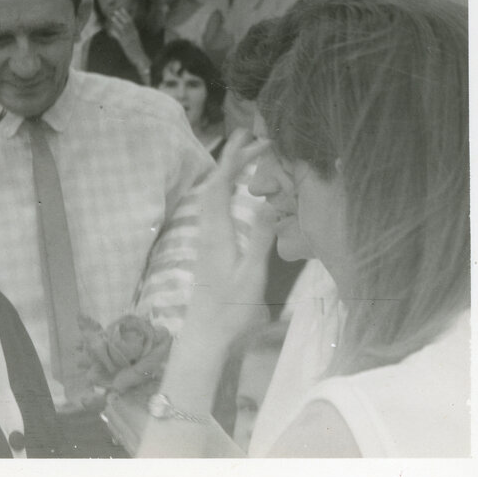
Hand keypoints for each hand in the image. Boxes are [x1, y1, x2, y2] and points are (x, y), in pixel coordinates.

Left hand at [106, 8, 149, 75]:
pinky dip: (115, 32)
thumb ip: (129, 35)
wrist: (140, 58)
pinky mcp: (125, 44)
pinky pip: (119, 37)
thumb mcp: (134, 41)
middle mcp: (132, 34)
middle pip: (126, 23)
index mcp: (135, 33)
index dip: (126, 15)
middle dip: (121, 16)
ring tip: (113, 17)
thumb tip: (125, 30)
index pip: (130, 21)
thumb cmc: (137, 50)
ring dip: (118, 22)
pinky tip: (110, 29)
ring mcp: (129, 38)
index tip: (122, 9)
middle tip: (116, 10)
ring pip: (123, 28)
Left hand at [190, 129, 275, 339]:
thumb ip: (261, 237)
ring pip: (214, 197)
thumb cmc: (231, 311)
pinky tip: (240, 196)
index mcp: (216, 233)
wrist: (208, 339)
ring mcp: (207, 241)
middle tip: (254, 138)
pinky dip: (229, 193)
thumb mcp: (252, 274)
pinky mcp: (211, 251)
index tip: (249, 137)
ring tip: (250, 159)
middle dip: (233, 159)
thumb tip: (270, 201)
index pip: (221, 185)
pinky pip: (217, 210)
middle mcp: (208, 232)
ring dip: (230, 174)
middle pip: (216, 185)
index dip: (234, 158)